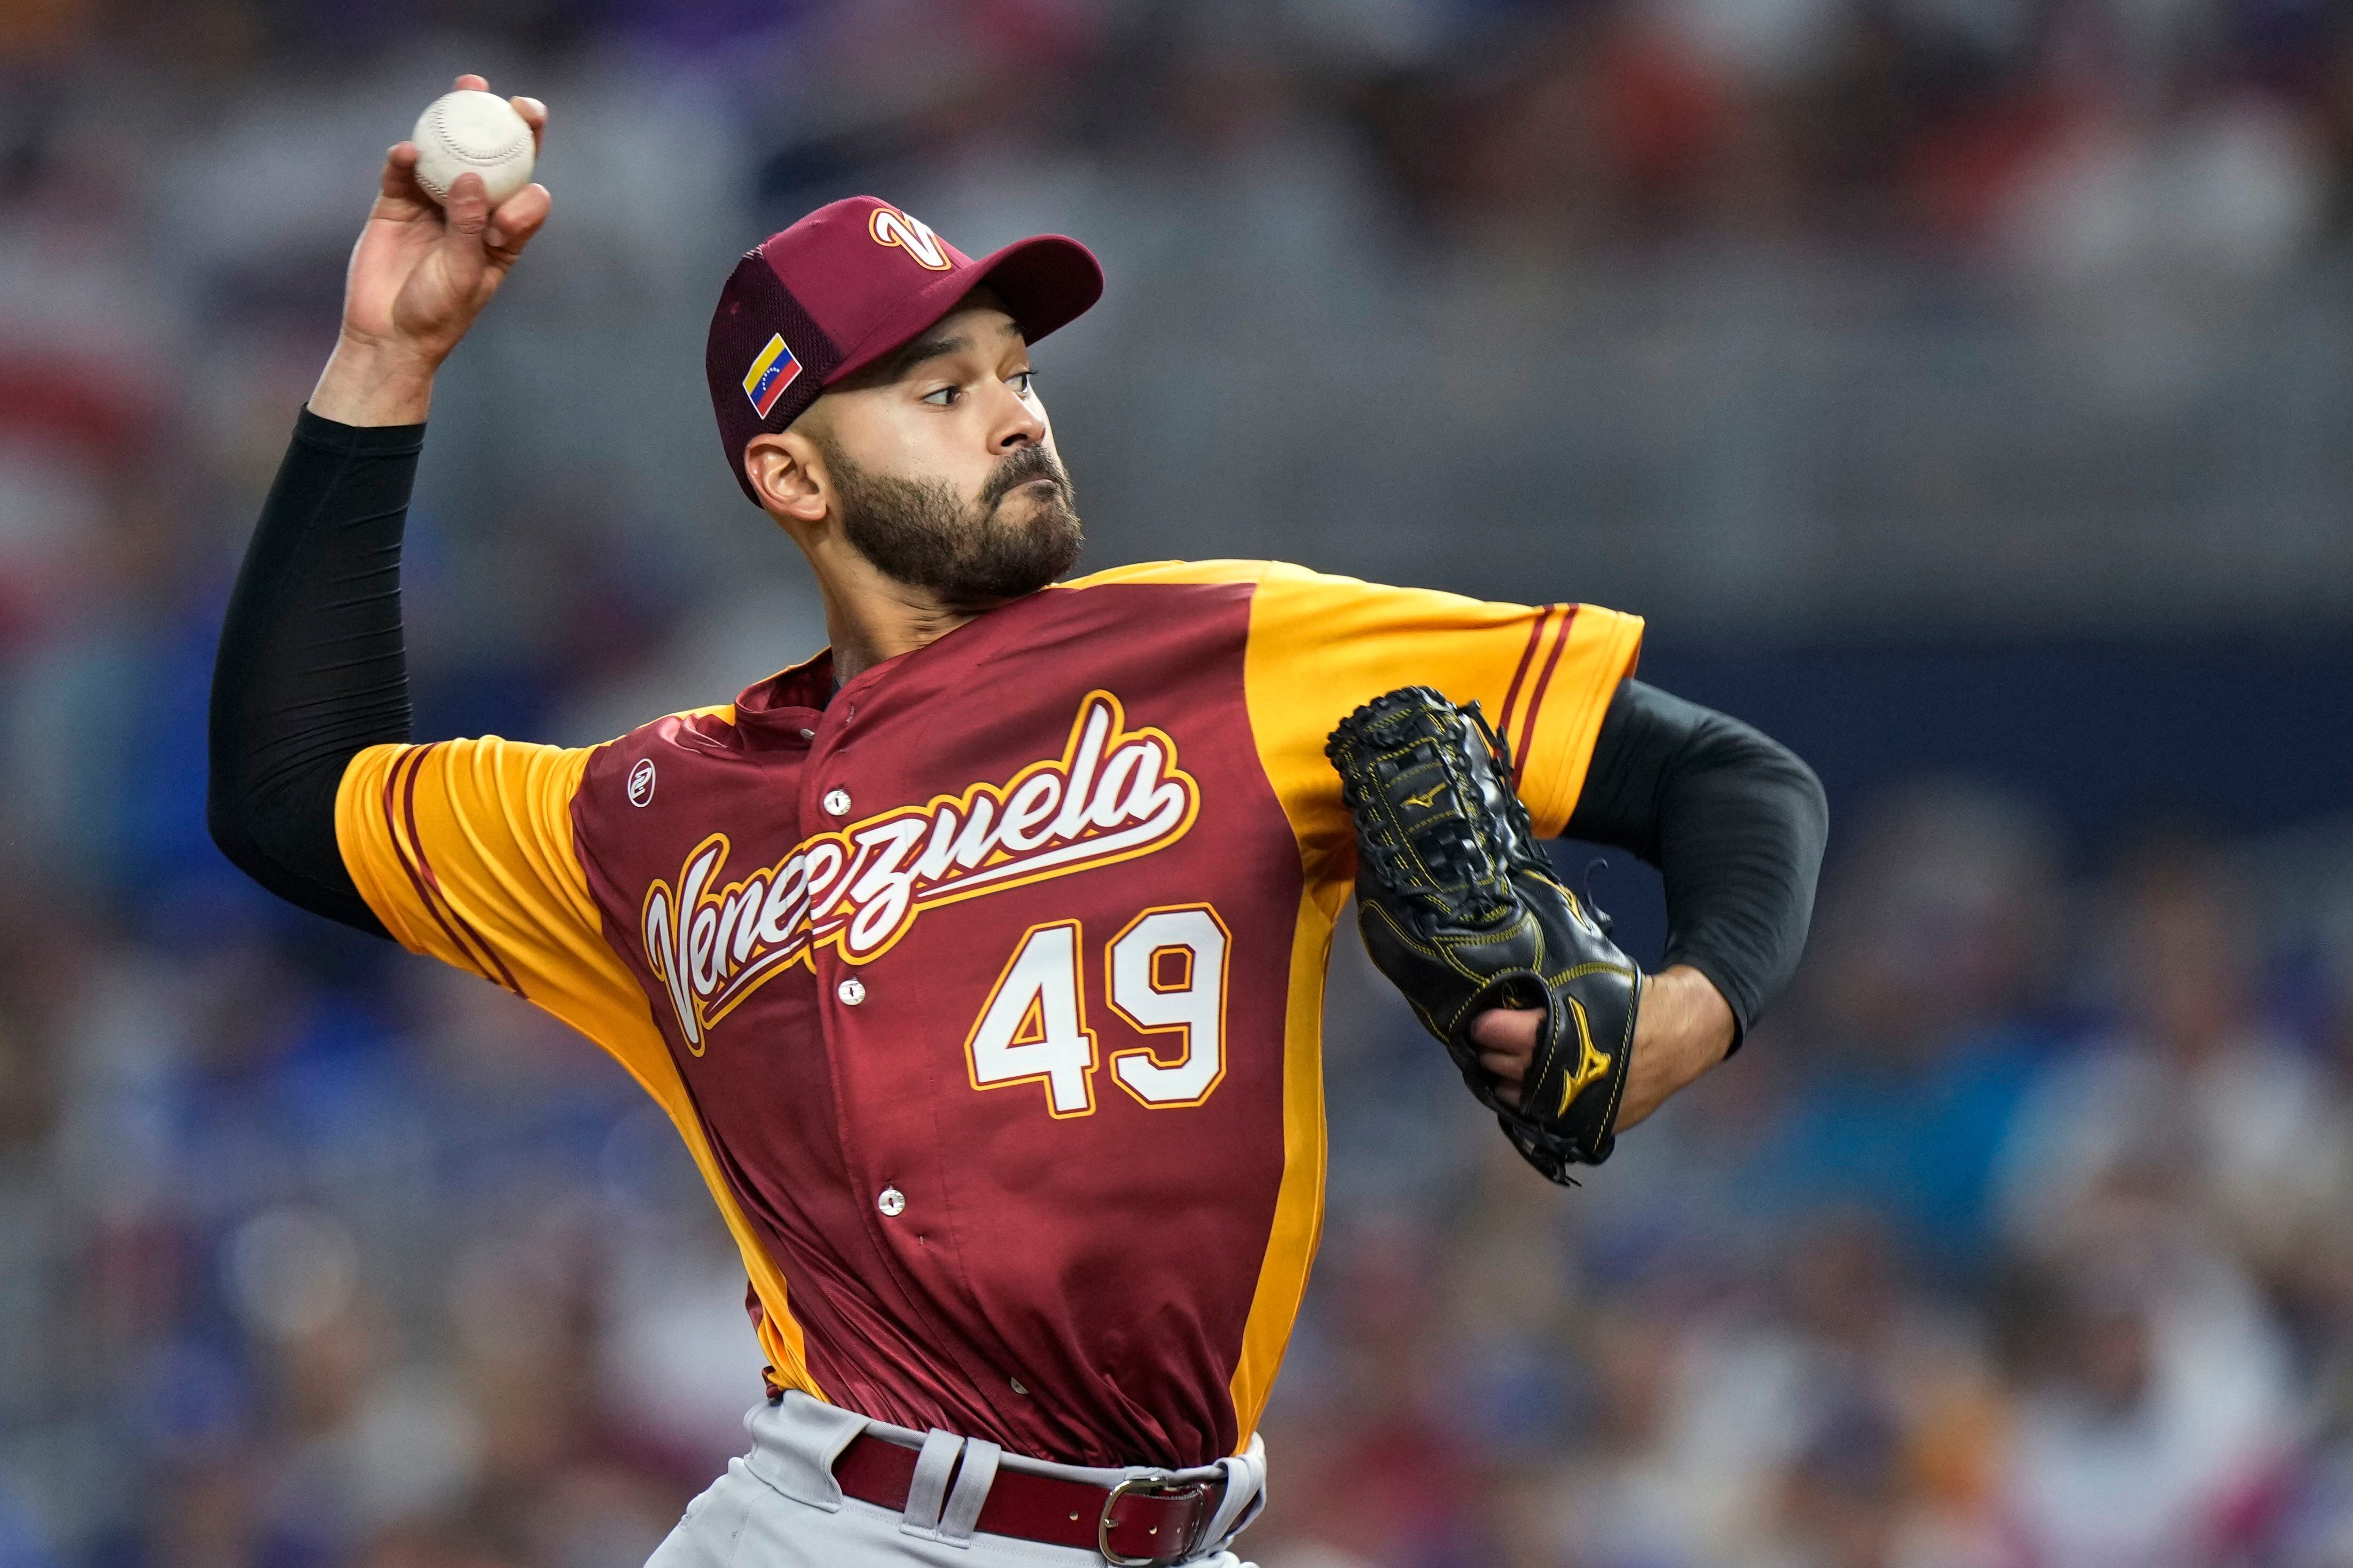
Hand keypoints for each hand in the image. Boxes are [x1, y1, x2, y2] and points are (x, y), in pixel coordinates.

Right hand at [310, 75, 550, 425]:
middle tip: (507, 98)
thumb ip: (470, 227)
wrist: (388, 334)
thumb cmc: (439, 312)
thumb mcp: (463, 273)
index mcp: (504, 231)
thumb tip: (474, 177)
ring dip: (455, 123)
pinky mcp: (396, 204)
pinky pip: (403, 173)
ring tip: (465, 90)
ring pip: (447, 155)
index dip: (533, 153)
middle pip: (491, 158)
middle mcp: (473, 211)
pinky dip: (406, 158)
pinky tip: (408, 150)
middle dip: (503, 124)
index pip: (525, 185)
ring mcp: (434, 204)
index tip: (533, 129)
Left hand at [1469, 964, 1734, 1132]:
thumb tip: (1503, 998)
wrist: (1681, 1036)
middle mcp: (1563, 1076)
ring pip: (1515, 1097)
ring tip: (1506, 1063)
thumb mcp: (1587, 983)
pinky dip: (1528, 1101)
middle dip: (1492, 1051)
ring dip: (1505, 1079)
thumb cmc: (1632, 1001)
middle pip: (1504, 1066)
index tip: (1481, 1021)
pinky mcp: (1586, 1126)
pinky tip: (1526, 1086)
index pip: (1502, 1034)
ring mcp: (1574, 1107)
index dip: (1487, 1026)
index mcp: (1562, 1034)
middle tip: (1489, 1039)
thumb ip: (1546, 994)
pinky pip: (1540, 1117)